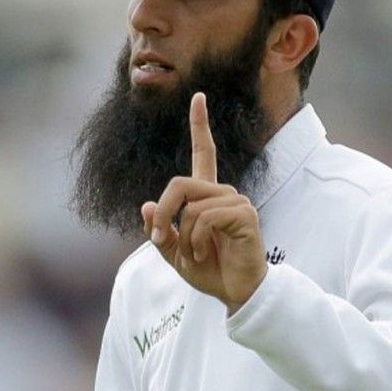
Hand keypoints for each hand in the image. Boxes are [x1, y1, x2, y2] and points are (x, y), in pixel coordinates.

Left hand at [141, 92, 267, 313]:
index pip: (203, 153)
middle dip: (162, 213)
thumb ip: (160, 229)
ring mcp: (236, 201)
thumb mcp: (174, 252)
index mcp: (206, 196)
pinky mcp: (245, 215)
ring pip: (190, 206)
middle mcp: (222, 192)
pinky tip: (203, 253)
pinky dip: (195, 240)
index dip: (199, 125)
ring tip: (192, 254)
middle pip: (179, 184)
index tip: (198, 97)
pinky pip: (205, 218)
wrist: (235, 293)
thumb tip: (146, 204)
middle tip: (158, 238)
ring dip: (182, 236)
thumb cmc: (209, 271)